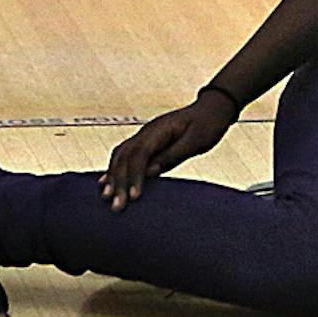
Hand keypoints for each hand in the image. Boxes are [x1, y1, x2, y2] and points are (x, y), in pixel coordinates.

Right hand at [101, 95, 236, 209]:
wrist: (212, 110)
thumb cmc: (208, 125)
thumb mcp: (196, 141)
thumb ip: (173, 155)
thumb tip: (151, 172)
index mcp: (159, 131)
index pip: (140, 155)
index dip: (134, 176)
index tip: (133, 197)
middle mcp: (147, 133)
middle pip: (125, 157)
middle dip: (118, 181)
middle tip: (116, 206)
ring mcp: (144, 137)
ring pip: (121, 155)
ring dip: (112, 176)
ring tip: (106, 197)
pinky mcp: (147, 144)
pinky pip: (125, 156)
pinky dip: (114, 170)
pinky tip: (105, 183)